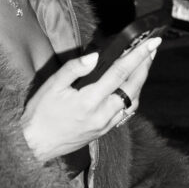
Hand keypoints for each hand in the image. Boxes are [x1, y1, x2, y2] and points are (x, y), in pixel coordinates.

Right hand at [21, 36, 160, 161]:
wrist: (36, 145)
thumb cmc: (41, 113)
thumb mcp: (52, 86)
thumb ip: (74, 68)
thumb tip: (95, 55)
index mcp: (89, 100)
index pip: (120, 73)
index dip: (138, 56)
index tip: (151, 42)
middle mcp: (103, 114)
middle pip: (133, 87)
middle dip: (145, 66)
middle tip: (153, 48)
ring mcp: (106, 125)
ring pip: (133, 101)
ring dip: (141, 81)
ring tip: (144, 63)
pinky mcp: (104, 131)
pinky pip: (126, 112)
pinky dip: (133, 96)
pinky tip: (131, 86)